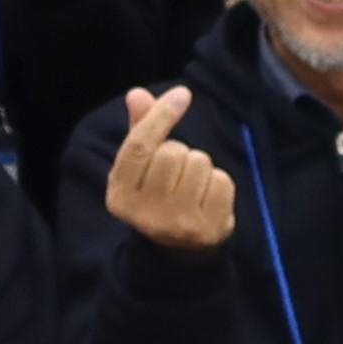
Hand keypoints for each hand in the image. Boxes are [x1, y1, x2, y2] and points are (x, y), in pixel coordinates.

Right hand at [102, 86, 234, 250]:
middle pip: (173, 152)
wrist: (177, 249)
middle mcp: (145, 213)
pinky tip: (206, 197)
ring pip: (200, 163)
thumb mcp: (140, 168)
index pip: (139, 146)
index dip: (160, 116)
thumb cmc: (156, 194)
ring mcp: (178, 224)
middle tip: (175, 173)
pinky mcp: (209, 229)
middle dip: (179, 152)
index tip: (181, 94)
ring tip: (190, 186)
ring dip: (199, 166)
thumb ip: (140, 129)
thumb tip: (137, 94)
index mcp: (120, 196)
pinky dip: (218, 182)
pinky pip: (222, 181)